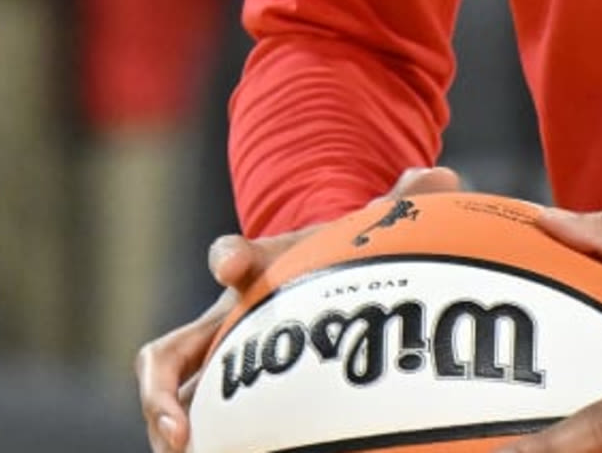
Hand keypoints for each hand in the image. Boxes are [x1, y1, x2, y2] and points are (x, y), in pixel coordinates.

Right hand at [139, 167, 465, 452]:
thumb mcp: (368, 233)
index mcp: (253, 275)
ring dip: (169, 430)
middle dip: (160, 391)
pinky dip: (211, 446)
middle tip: (176, 429)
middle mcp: (219, 326)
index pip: (232, 256)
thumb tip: (441, 175)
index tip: (231, 266)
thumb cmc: (340, 260)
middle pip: (166, 357)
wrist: (318, 281)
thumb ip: (401, 207)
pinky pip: (207, 428)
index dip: (229, 258)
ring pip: (172, 403)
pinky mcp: (225, 403)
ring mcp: (215, 369)